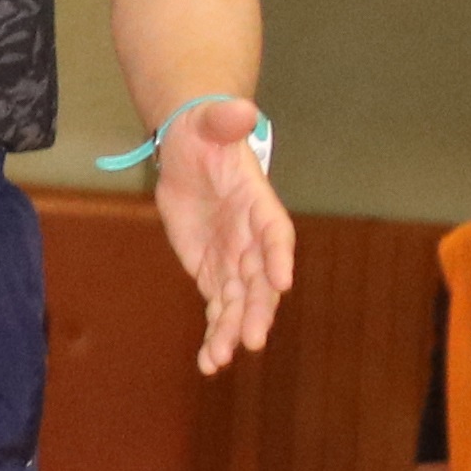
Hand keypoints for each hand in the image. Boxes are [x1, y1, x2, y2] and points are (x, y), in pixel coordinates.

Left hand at [139, 94, 293, 374]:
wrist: (189, 149)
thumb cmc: (206, 133)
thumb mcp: (212, 121)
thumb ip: (226, 120)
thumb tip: (240, 109)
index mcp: (260, 206)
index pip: (275, 234)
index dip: (278, 256)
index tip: (281, 280)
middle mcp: (253, 240)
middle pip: (260, 280)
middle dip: (257, 309)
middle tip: (251, 339)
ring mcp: (234, 260)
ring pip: (238, 303)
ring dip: (230, 331)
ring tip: (217, 361)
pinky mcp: (213, 272)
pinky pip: (217, 308)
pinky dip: (215, 333)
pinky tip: (209, 362)